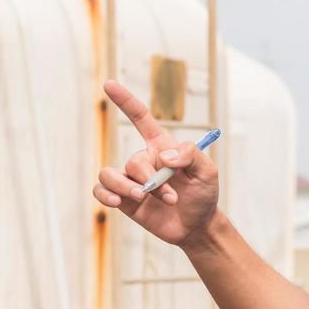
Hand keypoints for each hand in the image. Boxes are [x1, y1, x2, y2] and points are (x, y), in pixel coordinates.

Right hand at [93, 79, 220, 245]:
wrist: (197, 225)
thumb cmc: (203, 194)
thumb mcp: (208, 171)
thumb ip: (191, 155)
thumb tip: (163, 156)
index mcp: (161, 147)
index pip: (140, 118)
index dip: (124, 100)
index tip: (108, 83)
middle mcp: (144, 161)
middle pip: (134, 161)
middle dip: (152, 180)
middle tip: (171, 197)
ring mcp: (131, 181)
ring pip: (110, 174)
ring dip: (126, 187)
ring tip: (144, 199)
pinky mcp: (123, 200)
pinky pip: (100, 190)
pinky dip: (105, 195)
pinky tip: (117, 201)